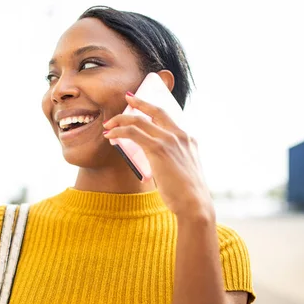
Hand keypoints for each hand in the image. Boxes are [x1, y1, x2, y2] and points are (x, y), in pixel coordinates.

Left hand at [103, 92, 213, 220]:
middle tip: (127, 99)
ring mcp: (170, 140)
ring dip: (121, 120)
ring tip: (109, 125)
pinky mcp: (159, 149)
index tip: (140, 103)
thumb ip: (171, 160)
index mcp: (188, 139)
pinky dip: (119, 132)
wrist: (194, 204)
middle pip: (156, 110)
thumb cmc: (186, 194)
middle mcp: (180, 135)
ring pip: (140, 120)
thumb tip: (155, 161)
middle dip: (139, 102)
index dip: (152, 108)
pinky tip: (111, 136)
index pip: (168, 116)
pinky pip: (133, 133)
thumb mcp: (182, 170)